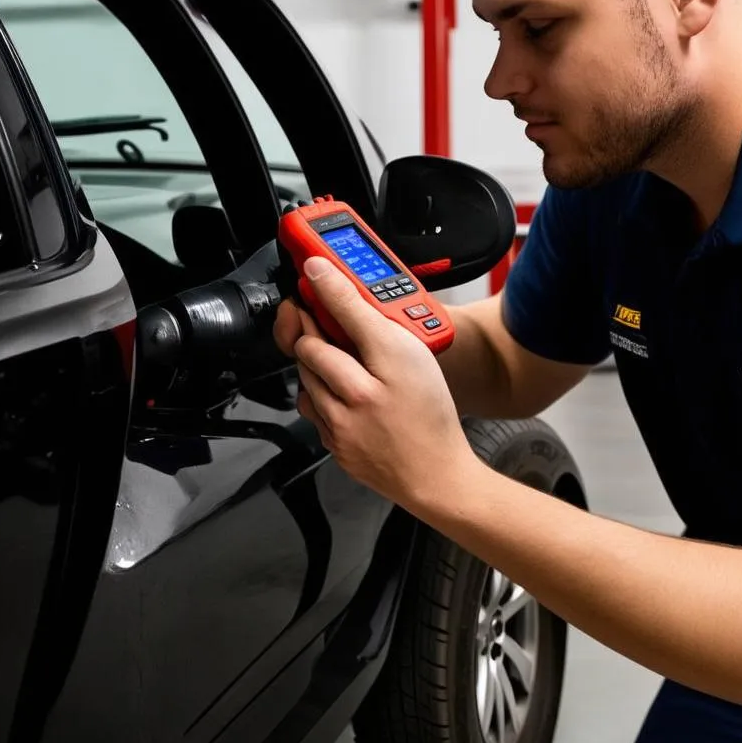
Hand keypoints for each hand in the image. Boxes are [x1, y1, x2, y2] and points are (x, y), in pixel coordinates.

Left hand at [281, 256, 481, 512]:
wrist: (435, 475)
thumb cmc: (431, 415)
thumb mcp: (414, 355)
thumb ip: (377, 323)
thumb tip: (346, 296)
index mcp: (383, 368)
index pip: (343, 313)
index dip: (324, 285)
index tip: (313, 267)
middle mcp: (355, 397)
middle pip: (310, 347)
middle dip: (311, 328)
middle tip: (317, 315)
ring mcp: (339, 424)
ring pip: (305, 378)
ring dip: (313, 362)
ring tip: (336, 357)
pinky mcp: (332, 444)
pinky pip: (311, 408)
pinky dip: (318, 393)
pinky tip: (339, 390)